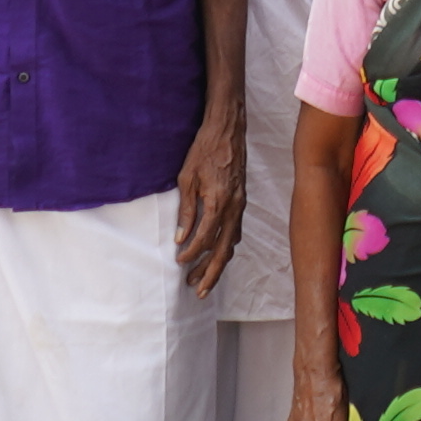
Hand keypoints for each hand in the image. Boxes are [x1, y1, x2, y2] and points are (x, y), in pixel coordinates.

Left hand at [173, 99, 244, 291]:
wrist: (228, 129)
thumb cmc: (204, 150)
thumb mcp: (187, 178)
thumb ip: (186, 210)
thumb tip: (180, 237)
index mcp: (217, 203)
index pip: (204, 239)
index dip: (191, 254)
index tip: (179, 262)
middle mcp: (233, 208)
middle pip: (222, 250)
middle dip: (210, 273)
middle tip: (197, 290)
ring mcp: (240, 205)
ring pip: (231, 243)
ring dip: (218, 263)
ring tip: (205, 280)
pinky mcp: (241, 200)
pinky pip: (236, 231)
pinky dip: (227, 246)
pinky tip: (219, 253)